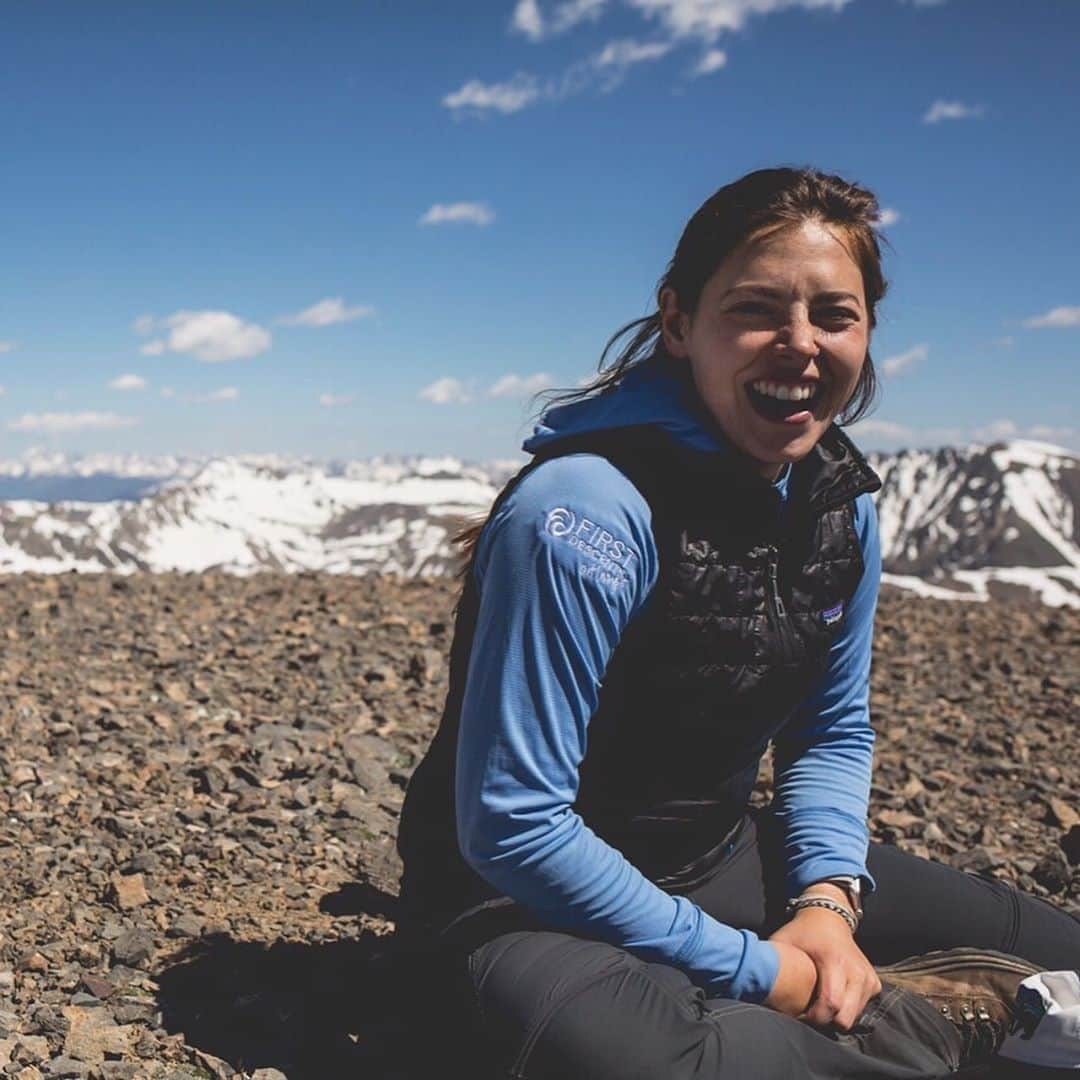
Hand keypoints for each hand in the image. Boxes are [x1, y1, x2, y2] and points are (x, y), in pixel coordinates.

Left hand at [769, 897, 881, 1030]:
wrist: (829, 917)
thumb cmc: (802, 932)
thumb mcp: (783, 941)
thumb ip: (770, 960)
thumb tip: (751, 979)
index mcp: (834, 961)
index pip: (830, 1005)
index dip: (812, 1018)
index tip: (798, 1014)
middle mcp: (856, 971)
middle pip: (845, 1018)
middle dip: (825, 1021)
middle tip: (808, 1012)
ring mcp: (868, 977)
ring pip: (854, 1017)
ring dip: (836, 1015)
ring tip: (817, 1002)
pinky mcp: (873, 983)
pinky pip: (861, 1008)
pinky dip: (847, 1008)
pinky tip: (832, 995)